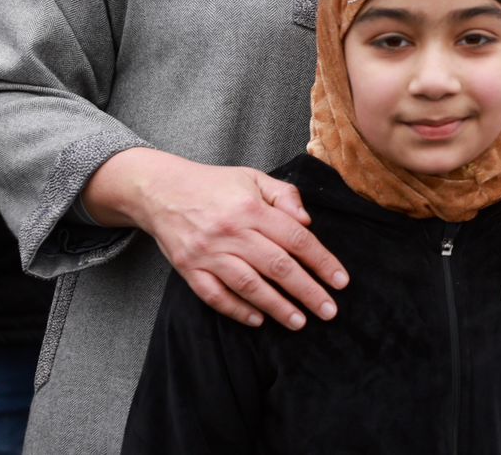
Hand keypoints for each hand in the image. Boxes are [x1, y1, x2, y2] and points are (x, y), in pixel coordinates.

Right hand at [99, 149, 348, 330]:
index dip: (322, 262)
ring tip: (299, 322)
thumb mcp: (253, 177)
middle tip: (329, 311)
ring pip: (248, 286)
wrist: (159, 190)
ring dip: (277, 307)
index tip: (341, 282)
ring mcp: (207, 253)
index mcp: (251, 208)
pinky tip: (258, 320)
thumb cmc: (214, 184)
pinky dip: (237, 310)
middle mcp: (231, 232)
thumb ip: (285, 195)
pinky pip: (214, 296)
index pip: (296, 239)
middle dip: (307, 292)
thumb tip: (307, 222)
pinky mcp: (188, 269)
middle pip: (277, 267)